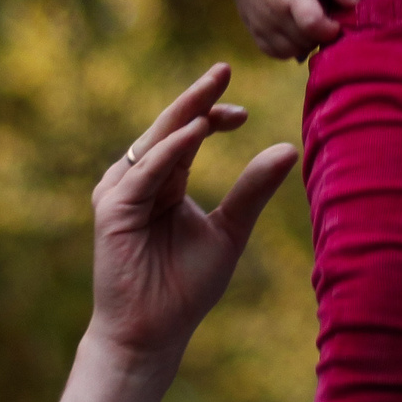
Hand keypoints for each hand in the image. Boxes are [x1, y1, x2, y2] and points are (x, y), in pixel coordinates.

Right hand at [54, 63, 299, 401]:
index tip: (245, 111)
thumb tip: (289, 148)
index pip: (187, 135)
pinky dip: (170, 151)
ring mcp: (120, 192)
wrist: (153, 333)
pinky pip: (145, 170)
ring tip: (215, 90)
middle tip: (225, 68)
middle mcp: (138, 180)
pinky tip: (195, 133)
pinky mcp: (112, 209)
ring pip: (155, 142)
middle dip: (198, 98)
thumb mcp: (230, 231)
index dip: (213, 115)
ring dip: (185, 115)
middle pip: (169, 128)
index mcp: (164, 181)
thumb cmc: (186, 288)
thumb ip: (252, 190)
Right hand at [222, 0, 358, 60]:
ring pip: (293, 52)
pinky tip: (294, 33)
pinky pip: (276, 54)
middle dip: (320, 35)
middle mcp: (274, 14)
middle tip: (323, 19)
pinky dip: (289, 49)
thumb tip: (357, 6)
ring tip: (308, 26)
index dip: (330, 29)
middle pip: (306, 41)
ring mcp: (262, 27)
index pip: (313, 24)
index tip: (335, 22)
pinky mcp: (254, 34)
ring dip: (306, 44)